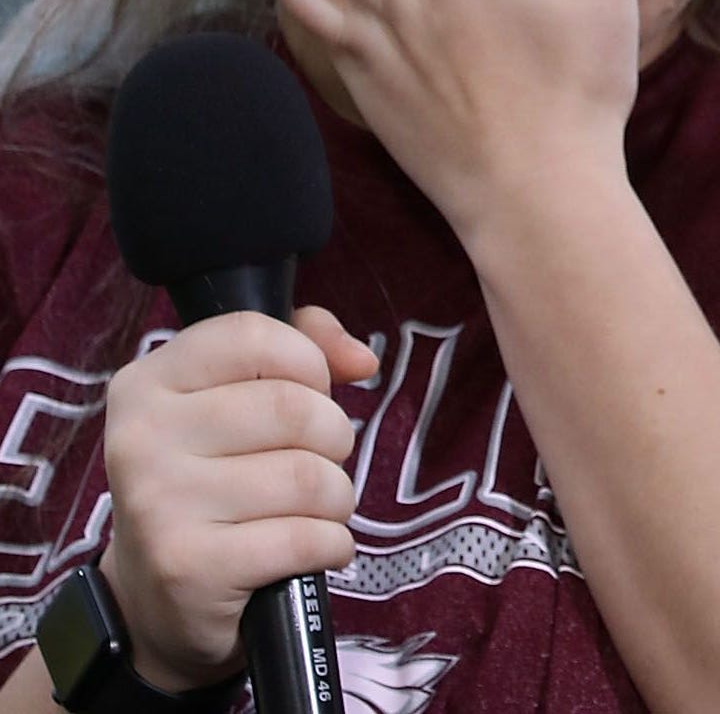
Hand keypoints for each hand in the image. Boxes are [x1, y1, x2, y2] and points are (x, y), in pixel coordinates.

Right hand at [99, 307, 377, 691]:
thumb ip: (302, 346)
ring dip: (336, 497)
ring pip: (308, 476)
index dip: (307, 361)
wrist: (154, 600)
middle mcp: (141, 440)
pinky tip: (310, 550)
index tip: (310, 391)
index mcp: (147, 384)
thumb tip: (362, 360)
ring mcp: (159, 506)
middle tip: (316, 462)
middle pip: (294, 409)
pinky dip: (331, 544)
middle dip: (333, 437)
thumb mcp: (236, 397)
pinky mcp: (189, 568)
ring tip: (312, 511)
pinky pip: (306, 537)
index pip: (254, 335)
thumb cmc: (212, 480)